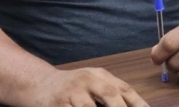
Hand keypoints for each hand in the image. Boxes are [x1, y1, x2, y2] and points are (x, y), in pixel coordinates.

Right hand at [30, 67, 147, 106]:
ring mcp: (71, 92)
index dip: (137, 102)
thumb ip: (113, 92)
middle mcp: (86, 80)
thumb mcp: (93, 83)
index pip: (123, 88)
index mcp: (99, 75)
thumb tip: (139, 106)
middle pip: (109, 94)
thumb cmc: (73, 87)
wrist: (40, 84)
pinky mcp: (57, 104)